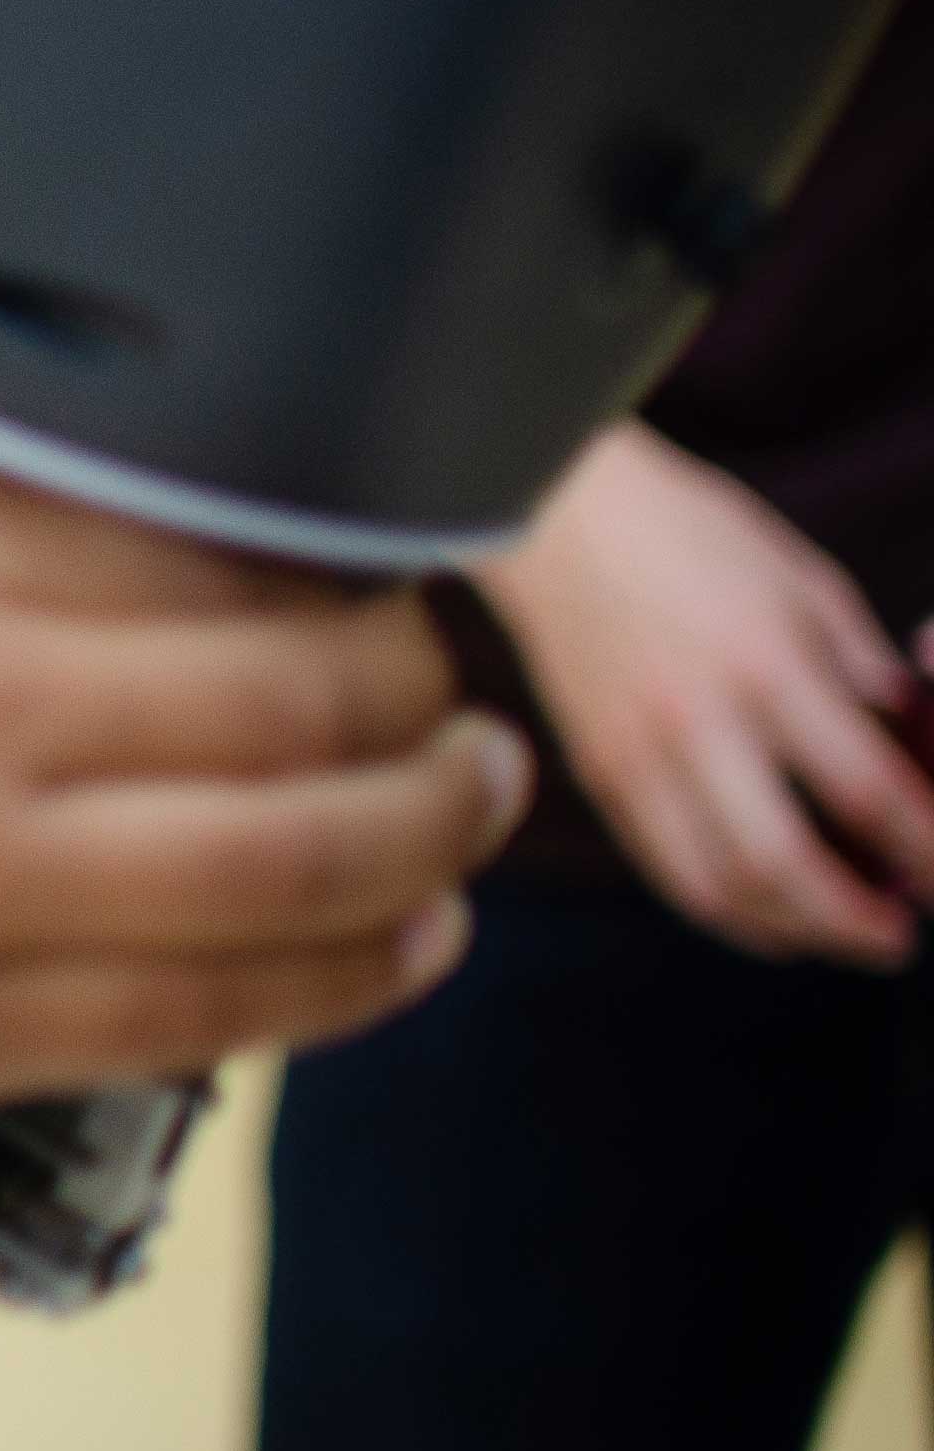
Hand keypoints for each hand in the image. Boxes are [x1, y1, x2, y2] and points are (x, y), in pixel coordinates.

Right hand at [0, 239, 526, 1127]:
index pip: (225, 536)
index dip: (342, 541)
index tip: (359, 536)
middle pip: (318, 698)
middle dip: (422, 683)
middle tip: (439, 666)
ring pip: (312, 862)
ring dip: (436, 827)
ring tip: (472, 794)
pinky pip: (223, 1008)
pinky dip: (348, 978)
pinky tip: (394, 946)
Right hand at [481, 421, 930, 962]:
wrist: (553, 515)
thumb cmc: (689, 532)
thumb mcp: (804, 579)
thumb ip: (861, 665)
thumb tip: (908, 742)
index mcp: (767, 666)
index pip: (864, 788)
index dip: (924, 846)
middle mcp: (699, 723)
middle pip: (782, 864)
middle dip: (853, 920)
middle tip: (900, 935)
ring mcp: (638, 754)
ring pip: (713, 885)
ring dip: (786, 930)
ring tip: (835, 934)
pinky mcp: (598, 770)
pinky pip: (661, 866)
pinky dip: (720, 906)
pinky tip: (764, 910)